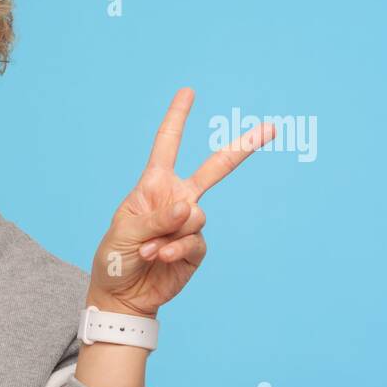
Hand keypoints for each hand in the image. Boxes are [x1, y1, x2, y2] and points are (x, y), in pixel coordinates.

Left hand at [86, 87, 274, 317]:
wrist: (122, 295)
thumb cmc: (115, 258)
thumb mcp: (124, 231)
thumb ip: (155, 217)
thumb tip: (190, 208)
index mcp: (153, 186)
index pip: (167, 146)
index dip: (177, 118)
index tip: (188, 92)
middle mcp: (175, 199)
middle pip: (214, 169)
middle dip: (243, 148)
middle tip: (271, 128)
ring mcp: (189, 223)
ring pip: (195, 215)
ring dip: (168, 235)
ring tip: (146, 249)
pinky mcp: (196, 247)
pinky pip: (195, 241)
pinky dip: (174, 250)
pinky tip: (159, 258)